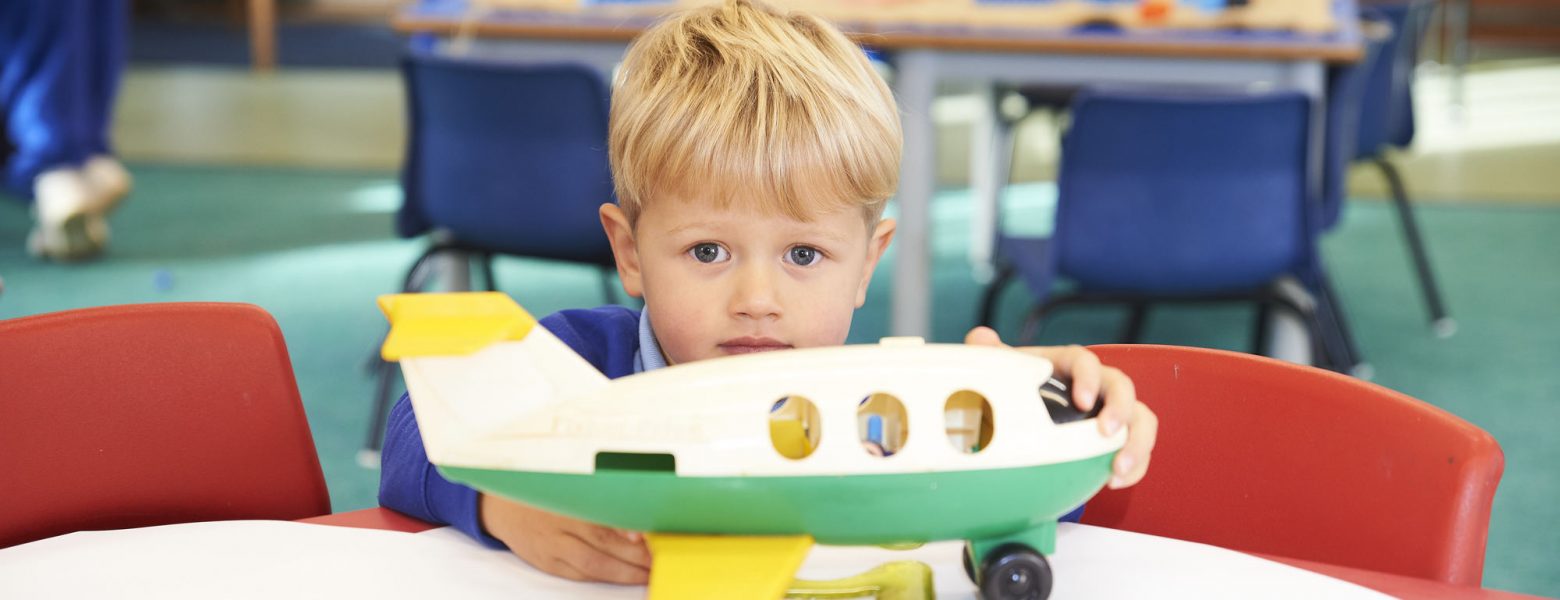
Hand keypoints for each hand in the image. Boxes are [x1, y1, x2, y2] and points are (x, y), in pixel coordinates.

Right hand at [479, 494, 650, 583]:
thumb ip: (600, 489)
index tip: (651, 534)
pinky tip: (625, 576)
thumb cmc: (544, 487)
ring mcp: (551, 546)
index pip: (603, 513)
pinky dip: (605, 577)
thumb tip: (637, 502)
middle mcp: (558, 522)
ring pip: (594, 565)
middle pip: (604, 542)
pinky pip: (580, 575)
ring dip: (626, 572)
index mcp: (567, 496)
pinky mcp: (547, 563)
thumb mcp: (568, 478)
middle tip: (663, 556)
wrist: (501, 505)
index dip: (628, 527)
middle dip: (637, 554)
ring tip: (650, 572)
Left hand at [964, 327, 1157, 488]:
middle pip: (1122, 387)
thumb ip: (995, 357)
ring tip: (1118, 469)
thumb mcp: (1007, 374)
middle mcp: (1096, 384)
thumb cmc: (1022, 390)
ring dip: (1137, 443)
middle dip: (1120, 410)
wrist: (1030, 417)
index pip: (1085, 360)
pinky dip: (1135, 466)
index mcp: (1068, 364)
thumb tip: (979, 337)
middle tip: (1107, 434)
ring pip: (1141, 418)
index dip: (1088, 377)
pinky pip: (1139, 446)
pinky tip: (1116, 482)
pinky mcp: (1120, 436)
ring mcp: (1111, 410)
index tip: (1081, 401)